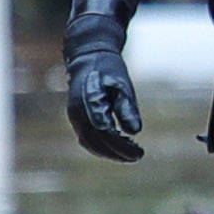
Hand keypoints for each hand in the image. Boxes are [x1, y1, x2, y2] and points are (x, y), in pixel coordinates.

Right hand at [64, 40, 144, 162]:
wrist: (88, 57)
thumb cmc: (108, 69)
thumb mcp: (122, 85)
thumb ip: (127, 108)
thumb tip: (135, 131)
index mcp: (89, 103)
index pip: (106, 132)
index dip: (122, 146)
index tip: (139, 153)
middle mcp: (77, 113)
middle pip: (95, 142)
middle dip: (116, 153)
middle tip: (137, 156)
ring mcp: (74, 116)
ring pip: (89, 143)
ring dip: (108, 152)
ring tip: (130, 155)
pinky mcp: (76, 118)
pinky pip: (86, 138)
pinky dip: (101, 146)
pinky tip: (119, 146)